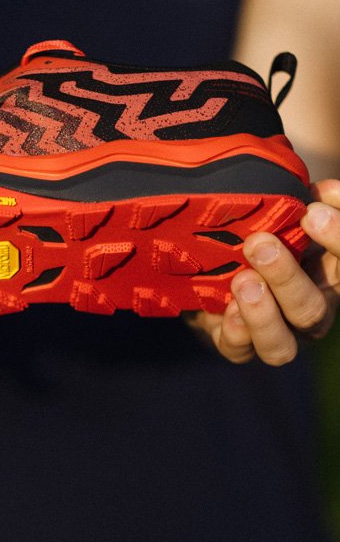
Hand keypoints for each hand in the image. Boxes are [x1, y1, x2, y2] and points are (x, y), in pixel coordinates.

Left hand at [186, 179, 339, 365]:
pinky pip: (239, 351)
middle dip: (286, 277)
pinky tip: (227, 309)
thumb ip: (310, 202)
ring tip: (242, 280)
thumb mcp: (290, 215)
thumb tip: (321, 191)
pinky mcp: (237, 346)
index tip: (312, 212)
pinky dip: (235, 331)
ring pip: (280, 347)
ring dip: (262, 314)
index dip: (338, 240)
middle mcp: (309, 313)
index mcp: (331, 279)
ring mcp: (275, 335)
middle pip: (312, 310)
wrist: (214, 265)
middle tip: (260, 244)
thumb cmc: (267, 232)